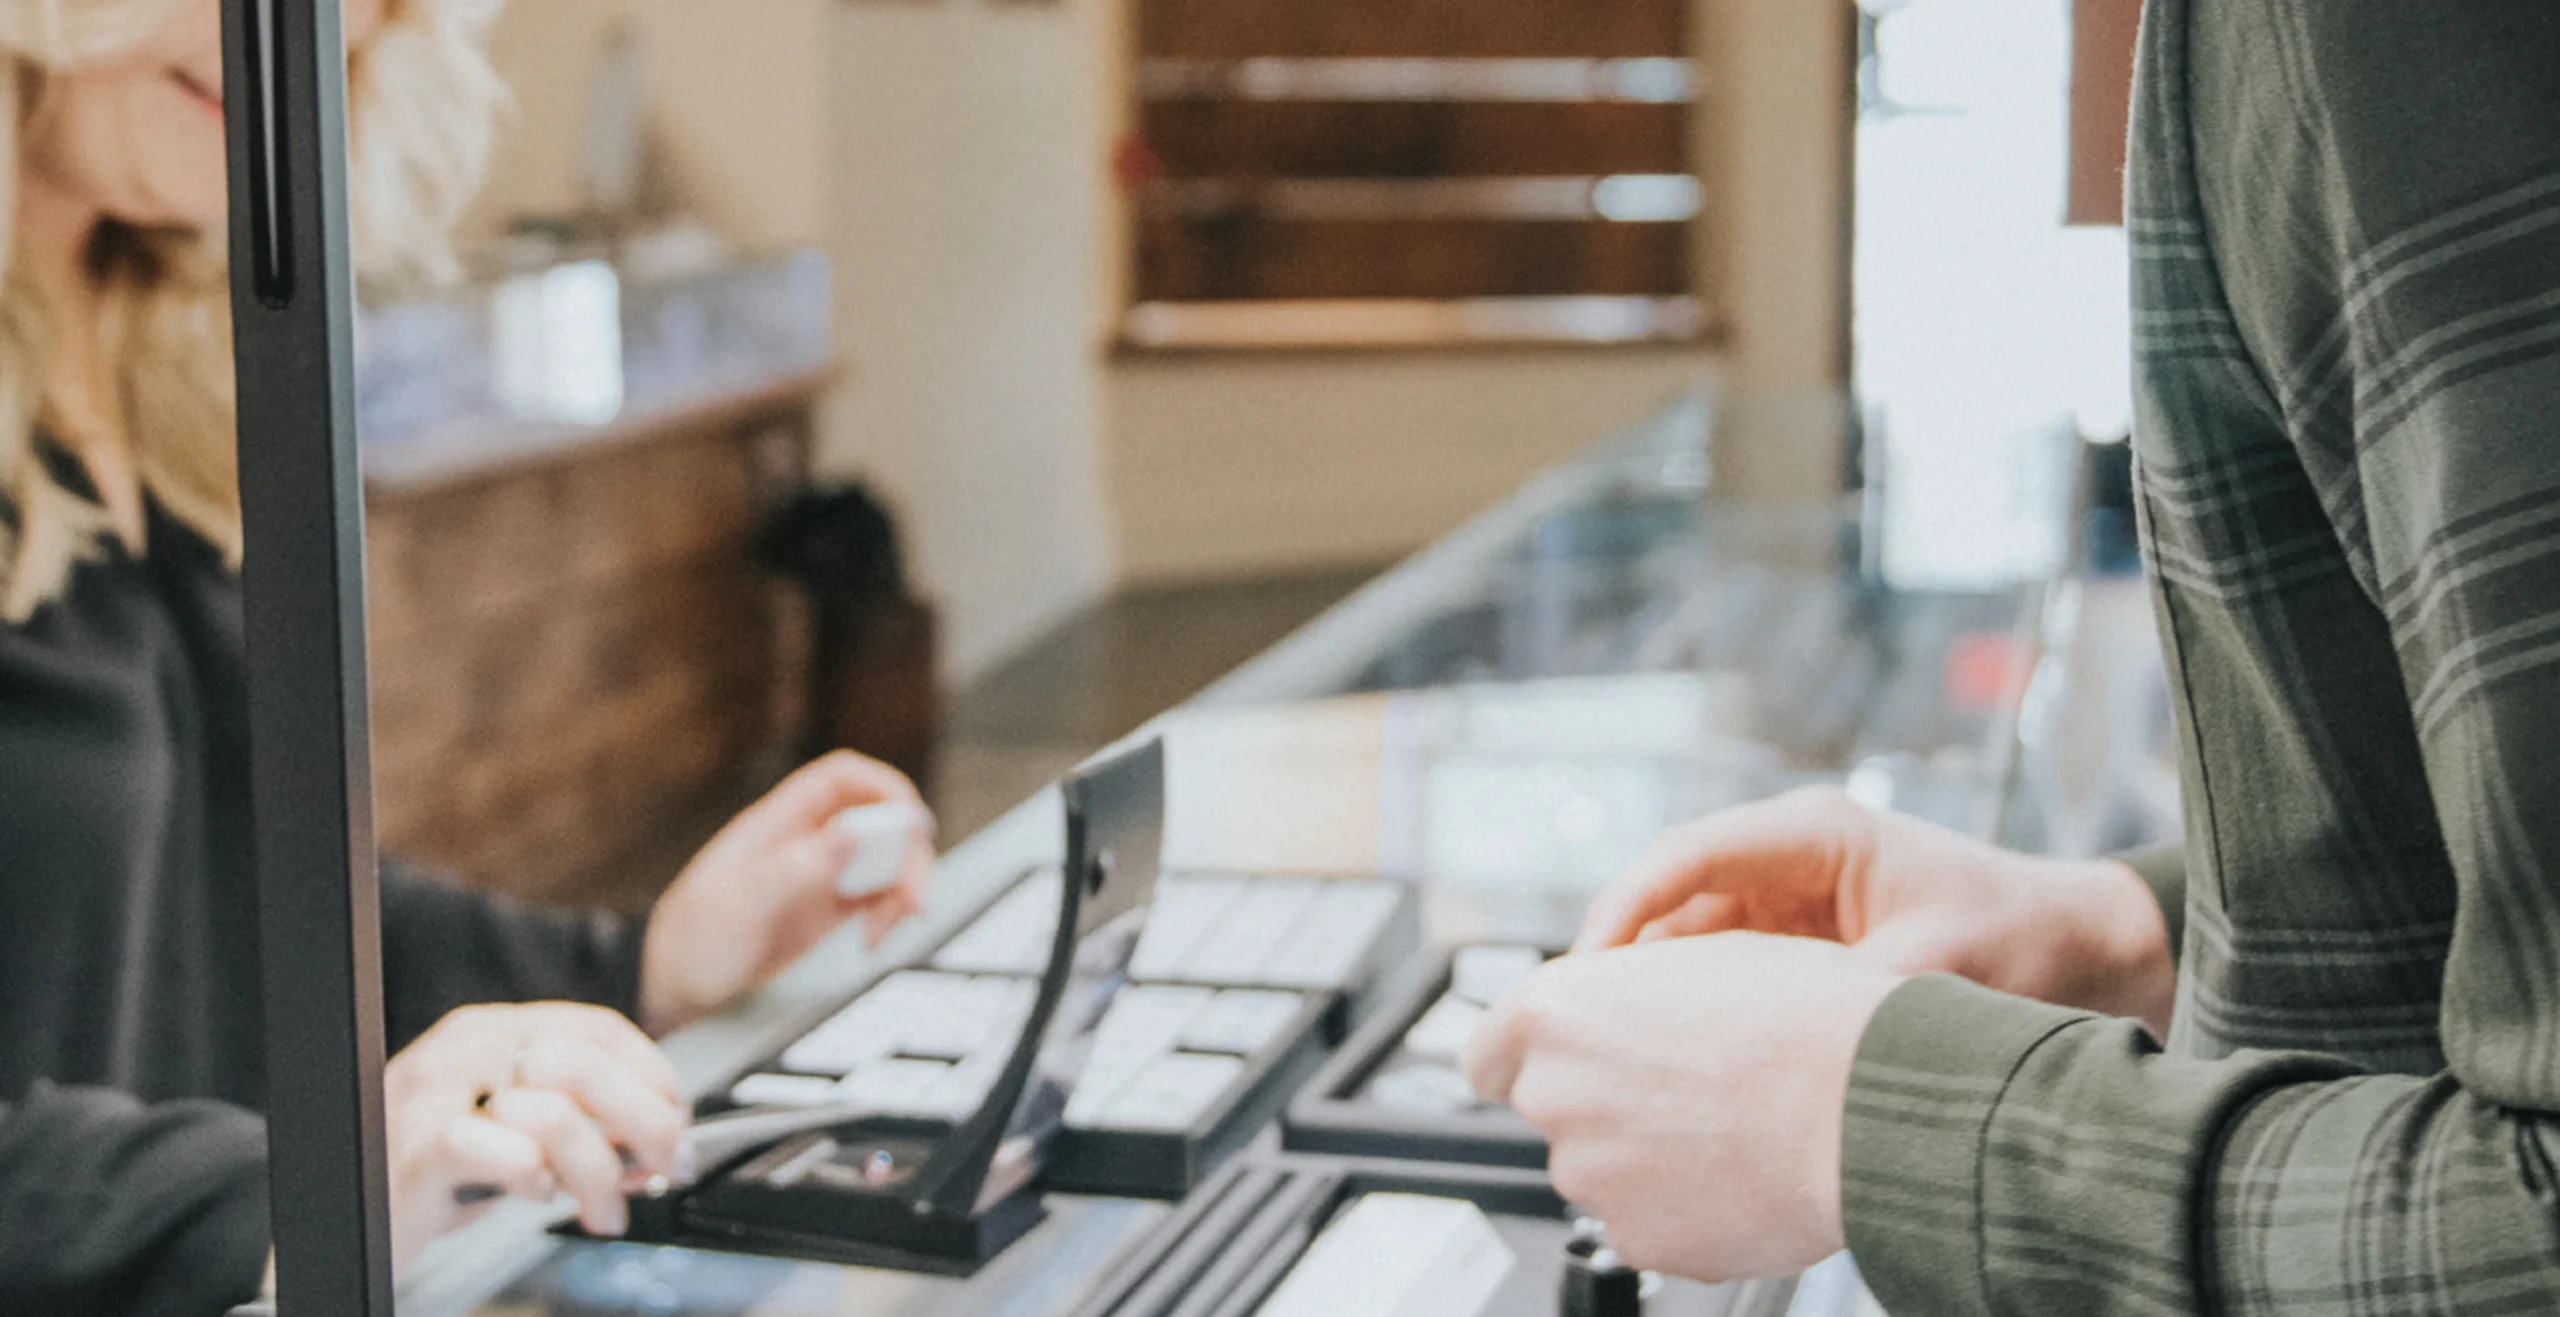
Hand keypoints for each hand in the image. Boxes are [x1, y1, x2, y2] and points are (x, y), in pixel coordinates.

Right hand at [384, 1002, 686, 1270]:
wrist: (349, 1212)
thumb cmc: (440, 1172)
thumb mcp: (522, 1134)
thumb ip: (587, 1126)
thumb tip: (662, 1143)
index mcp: (497, 1030)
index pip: (600, 1030)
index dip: (654, 1079)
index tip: (677, 1126)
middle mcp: (465, 1048)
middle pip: (587, 1065)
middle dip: (645, 1124)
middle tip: (663, 1169)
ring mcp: (434, 1094)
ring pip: (554, 1112)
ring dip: (598, 1171)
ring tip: (602, 1209)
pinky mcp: (413, 1149)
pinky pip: (493, 1148)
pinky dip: (531, 1176)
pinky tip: (535, 1195)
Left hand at [641, 752, 933, 1035]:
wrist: (675, 988)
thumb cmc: (692, 941)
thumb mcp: (738, 905)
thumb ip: (793, 868)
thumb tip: (852, 833)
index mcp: (779, 823)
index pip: (842, 779)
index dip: (883, 787)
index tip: (911, 824)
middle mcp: (806, 842)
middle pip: (878, 820)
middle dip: (907, 852)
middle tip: (913, 898)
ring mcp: (820, 875)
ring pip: (885, 859)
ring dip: (904, 887)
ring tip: (889, 928)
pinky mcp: (827, 910)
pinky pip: (877, 896)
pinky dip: (890, 913)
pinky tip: (874, 939)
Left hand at [1463, 934, 1901, 1280]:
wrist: (1868, 1105)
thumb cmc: (1806, 1019)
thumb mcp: (1706, 956)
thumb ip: (1627, 989)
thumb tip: (1614, 1002)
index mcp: (1558, 1011)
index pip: (1486, 1052)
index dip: (1522, 1059)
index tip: (1551, 1065)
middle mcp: (1556, 1093)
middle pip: (1549, 1109)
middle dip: (1600, 1105)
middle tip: (1677, 1091)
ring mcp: (1591, 1174)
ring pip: (1599, 1169)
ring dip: (1642, 1157)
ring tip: (1723, 1129)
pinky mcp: (1635, 1239)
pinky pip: (1645, 1222)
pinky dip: (1680, 1208)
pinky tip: (1736, 1175)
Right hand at [1577, 786, 2173, 1035]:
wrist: (2084, 950)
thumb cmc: (2025, 940)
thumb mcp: (1934, 971)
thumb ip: (1845, 995)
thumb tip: (1764, 1043)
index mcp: (1815, 832)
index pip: (1688, 855)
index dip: (1626, 908)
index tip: (1591, 971)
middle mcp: (1789, 853)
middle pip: (1671, 896)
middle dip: (1622, 957)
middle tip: (1581, 1024)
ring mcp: (1788, 895)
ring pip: (1687, 936)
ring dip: (1655, 988)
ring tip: (1620, 1049)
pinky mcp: (1795, 940)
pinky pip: (1720, 969)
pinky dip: (1693, 1008)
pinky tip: (1676, 1056)